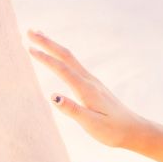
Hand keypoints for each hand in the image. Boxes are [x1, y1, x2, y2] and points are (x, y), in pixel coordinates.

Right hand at [27, 29, 150, 148]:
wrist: (134, 130)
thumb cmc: (112, 131)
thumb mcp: (91, 124)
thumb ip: (72, 110)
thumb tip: (52, 96)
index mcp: (86, 89)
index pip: (62, 69)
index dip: (45, 58)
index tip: (28, 48)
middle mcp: (89, 81)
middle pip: (66, 56)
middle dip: (47, 42)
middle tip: (29, 31)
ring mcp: (92, 81)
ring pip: (70, 58)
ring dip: (54, 46)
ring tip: (40, 36)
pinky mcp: (93, 85)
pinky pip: (74, 65)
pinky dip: (61, 56)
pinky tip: (58, 57)